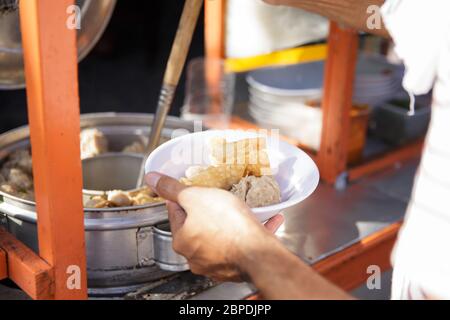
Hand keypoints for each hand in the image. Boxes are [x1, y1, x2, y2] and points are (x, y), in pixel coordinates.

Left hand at [146, 172, 284, 281]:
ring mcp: (217, 263)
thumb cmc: (226, 225)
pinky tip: (264, 220)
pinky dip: (249, 232)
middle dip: (208, 211)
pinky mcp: (238, 265)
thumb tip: (152, 179)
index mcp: (181, 240)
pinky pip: (242, 244)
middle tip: (218, 198)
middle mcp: (196, 256)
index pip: (175, 213)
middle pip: (197, 226)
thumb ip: (172, 188)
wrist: (258, 253)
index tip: (190, 190)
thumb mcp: (195, 196)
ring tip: (241, 208)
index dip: (183, 197)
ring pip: (221, 236)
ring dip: (230, 222)